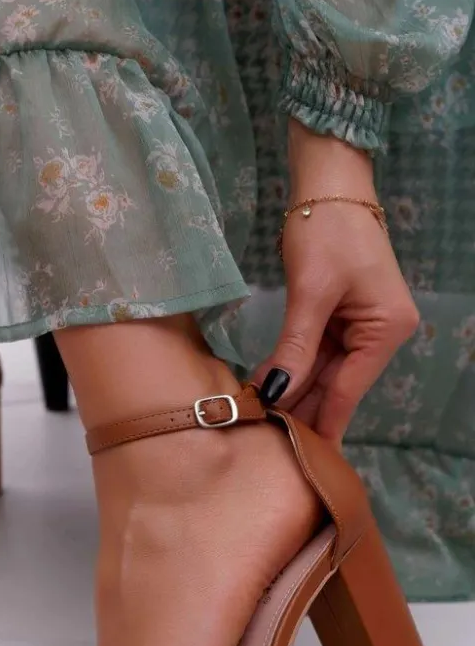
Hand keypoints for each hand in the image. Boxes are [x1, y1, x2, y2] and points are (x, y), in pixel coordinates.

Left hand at [253, 121, 418, 444]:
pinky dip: (292, 367)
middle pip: (336, 385)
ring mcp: (361, 327)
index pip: (347, 390)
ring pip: (323, 372)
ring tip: (259, 421)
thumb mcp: (310, 291)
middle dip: (301, 410)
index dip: (320, 423)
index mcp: (386, 329)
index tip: (299, 460)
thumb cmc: (326, 230)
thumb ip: (296, 346)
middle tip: (264, 443)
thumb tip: (278, 393)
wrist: (328, 185)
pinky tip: (267, 387)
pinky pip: (316, 353)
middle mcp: (380, 333)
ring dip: (292, 391)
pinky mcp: (341, 318)